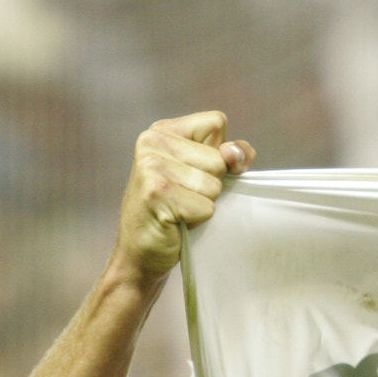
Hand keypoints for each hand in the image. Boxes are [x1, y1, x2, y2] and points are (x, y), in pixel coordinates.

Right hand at [113, 112, 255, 286]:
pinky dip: (198, 219)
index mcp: (162, 130)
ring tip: (179, 209)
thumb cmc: (173, 211)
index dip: (222, 151)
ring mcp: (151, 167)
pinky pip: (206, 206)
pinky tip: (175, 221)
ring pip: (214, 184)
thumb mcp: (202, 174)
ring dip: (203, 203)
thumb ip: (228, 156)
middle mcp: (152, 142)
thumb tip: (237, 155)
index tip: (201, 172)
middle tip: (183, 197)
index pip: (216, 122)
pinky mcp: (156, 193)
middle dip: (211, 183)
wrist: (140, 253)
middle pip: (219, 158)